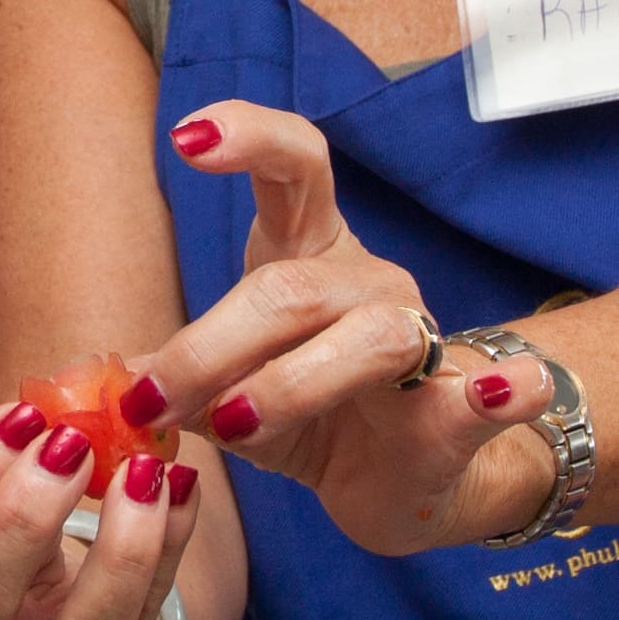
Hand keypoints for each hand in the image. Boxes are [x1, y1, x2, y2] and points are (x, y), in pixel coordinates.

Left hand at [129, 101, 559, 555]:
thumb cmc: (311, 420)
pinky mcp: (463, 412)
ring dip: (288, 385)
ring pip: (366, 339)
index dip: (247, 137)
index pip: (294, 164)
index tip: (187, 136)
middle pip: (289, 286)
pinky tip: (505, 391)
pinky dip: (502, 392)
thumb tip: (113, 384)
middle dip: (209, 345)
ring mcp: (422, 340)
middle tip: (153, 399)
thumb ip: (181, 381)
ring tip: (235, 427)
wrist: (402, 483)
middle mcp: (367, 281)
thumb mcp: (231, 395)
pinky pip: (491, 394)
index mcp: (308, 255)